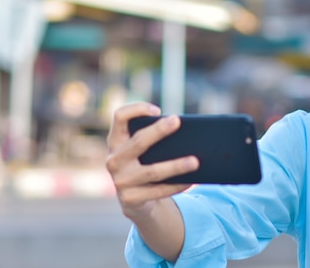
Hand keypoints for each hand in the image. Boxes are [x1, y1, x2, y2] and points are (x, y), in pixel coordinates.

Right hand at [106, 102, 199, 220]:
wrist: (135, 201)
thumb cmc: (145, 164)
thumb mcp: (144, 150)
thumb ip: (154, 139)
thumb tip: (183, 131)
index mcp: (116, 141)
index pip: (119, 117)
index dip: (136, 109)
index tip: (157, 109)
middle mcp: (114, 160)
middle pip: (138, 142)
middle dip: (159, 131)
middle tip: (178, 121)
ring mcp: (120, 181)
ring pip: (152, 171)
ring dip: (176, 166)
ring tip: (195, 161)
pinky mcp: (130, 199)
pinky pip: (158, 191)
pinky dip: (176, 186)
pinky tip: (191, 181)